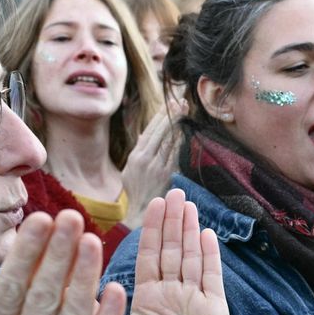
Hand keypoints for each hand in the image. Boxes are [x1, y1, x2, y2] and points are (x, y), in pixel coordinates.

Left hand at [114, 188, 228, 314]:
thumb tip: (66, 290)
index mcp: (148, 298)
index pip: (149, 256)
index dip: (152, 230)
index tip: (152, 202)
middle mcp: (172, 295)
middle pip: (174, 249)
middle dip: (173, 221)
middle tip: (173, 192)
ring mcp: (195, 301)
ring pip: (193, 257)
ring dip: (191, 231)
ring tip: (189, 204)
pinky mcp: (215, 312)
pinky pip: (212, 278)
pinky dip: (211, 257)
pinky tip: (208, 235)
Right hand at [121, 104, 186, 227]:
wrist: (140, 212)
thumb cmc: (135, 192)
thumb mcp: (128, 171)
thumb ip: (137, 152)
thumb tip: (145, 135)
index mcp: (135, 156)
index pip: (149, 130)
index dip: (160, 116)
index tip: (170, 104)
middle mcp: (145, 158)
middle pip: (159, 131)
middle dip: (171, 115)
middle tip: (182, 102)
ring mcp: (156, 166)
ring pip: (168, 139)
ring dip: (177, 123)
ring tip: (185, 110)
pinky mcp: (167, 173)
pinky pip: (174, 153)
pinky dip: (179, 140)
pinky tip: (185, 129)